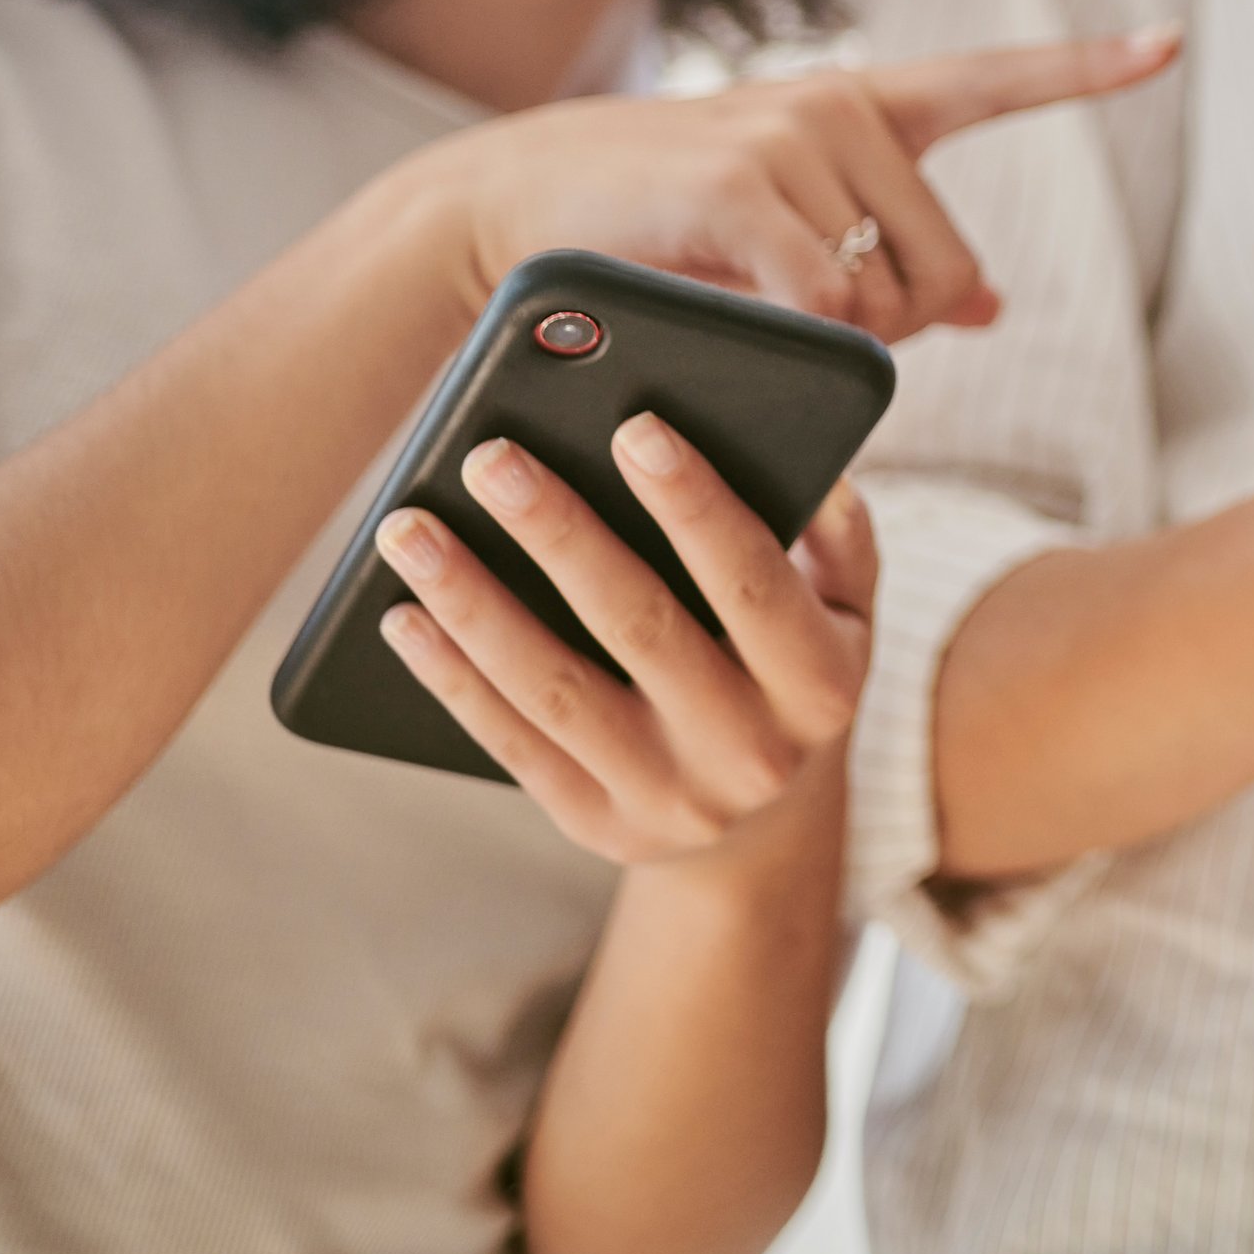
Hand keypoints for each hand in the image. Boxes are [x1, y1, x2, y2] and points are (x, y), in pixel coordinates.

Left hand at [373, 417, 872, 866]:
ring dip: (476, 603)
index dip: (696, 505)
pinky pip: (513, 745)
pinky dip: (453, 679)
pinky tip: (404, 618)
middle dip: (559, 533)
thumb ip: (840, 534)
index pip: (754, 581)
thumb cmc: (794, 669)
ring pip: (556, 689)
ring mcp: (670, 797)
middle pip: (640, 626)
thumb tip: (807, 460)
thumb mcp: (849, 609)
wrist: (764, 828)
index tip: (635, 426)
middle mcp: (753, 750)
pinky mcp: (597, 825)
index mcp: (823, 684)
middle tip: (492, 457)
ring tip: (411, 528)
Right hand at [398, 32, 1180, 342]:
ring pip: (887, 299)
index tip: (1169, 42)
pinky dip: (801, 341)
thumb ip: (891, 256)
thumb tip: (991, 306)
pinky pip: (827, 303)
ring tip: (749, 300)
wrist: (516, 207)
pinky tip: (741, 315)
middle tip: (798, 314)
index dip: (1086, 67)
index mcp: (863, 108)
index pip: (994, 80)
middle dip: (891, 325)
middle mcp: (842, 106)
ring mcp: (795, 137)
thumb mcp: (789, 231)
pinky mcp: (744, 185)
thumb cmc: (661, 228)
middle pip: (945, 267)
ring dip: (836, 340)